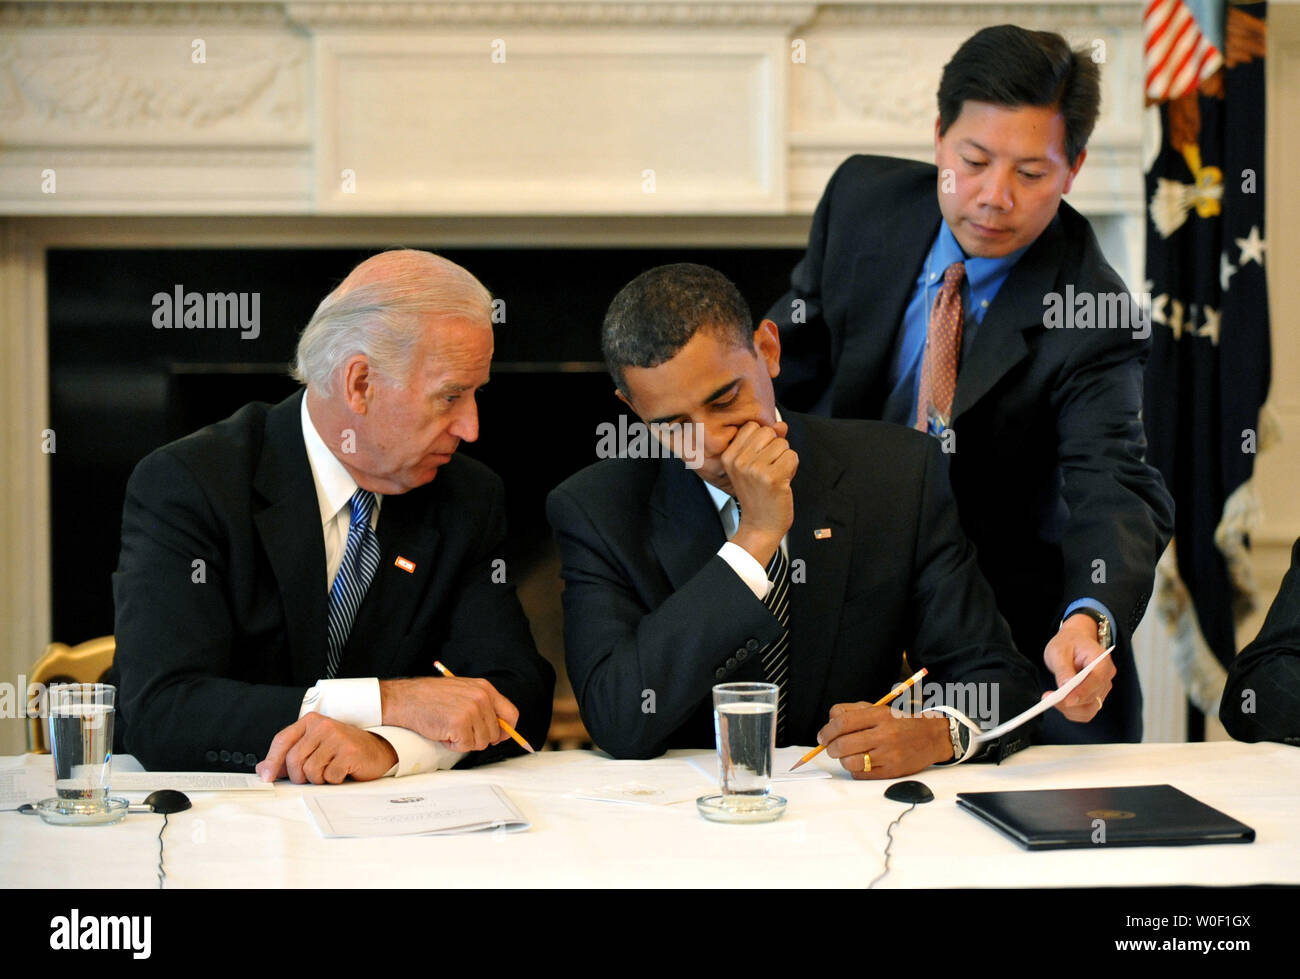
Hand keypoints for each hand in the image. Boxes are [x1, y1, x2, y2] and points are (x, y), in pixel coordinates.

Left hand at [255, 712, 396, 783]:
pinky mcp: (349, 751)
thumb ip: (288, 757)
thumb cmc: (344, 750)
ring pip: (310, 770)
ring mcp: (337, 737)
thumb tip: (263, 770)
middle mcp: (323, 725)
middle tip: (312, 777)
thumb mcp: (314, 749)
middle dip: (299, 776)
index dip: (272, 761)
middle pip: (294, 759)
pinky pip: (328, 776)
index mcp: (311, 721)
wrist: (377, 750)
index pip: (282, 740)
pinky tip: (342, 772)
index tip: (267, 777)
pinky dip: (333, 781)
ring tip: (330, 772)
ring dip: (318, 779)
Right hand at [379, 676, 517, 751]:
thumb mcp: (463, 691)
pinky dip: (453, 745)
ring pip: (481, 742)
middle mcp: (482, 698)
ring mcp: (472, 710)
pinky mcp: (460, 724)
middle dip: (479, 738)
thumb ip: (482, 705)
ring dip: (465, 741)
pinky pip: (465, 746)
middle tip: (460, 730)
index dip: (507, 730)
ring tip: (449, 728)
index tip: (499, 738)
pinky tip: (443, 732)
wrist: (406, 699)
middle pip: (495, 733)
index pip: (511, 714)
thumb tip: (499, 729)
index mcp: (485, 688)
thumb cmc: (430, 697)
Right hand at [721, 420, 798, 566]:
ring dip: (785, 459)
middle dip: (775, 447)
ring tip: (776, 476)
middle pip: (768, 431)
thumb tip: (781, 424)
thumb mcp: (753, 466)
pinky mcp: (772, 478)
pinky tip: (783, 481)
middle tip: (770, 468)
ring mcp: (755, 469)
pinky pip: (792, 456)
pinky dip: (793, 468)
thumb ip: (766, 442)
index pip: (753, 426)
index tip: (760, 458)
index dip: (763, 440)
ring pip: (783, 443)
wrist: (760, 526)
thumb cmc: (757, 496)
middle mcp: (739, 461)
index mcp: (729, 456)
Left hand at [816, 703, 951, 779]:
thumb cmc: (899, 722)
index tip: (822, 737)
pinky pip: (861, 775)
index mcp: (879, 715)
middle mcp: (884, 734)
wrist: (932, 737)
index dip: (827, 731)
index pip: (842, 722)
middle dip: (830, 748)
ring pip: (850, 762)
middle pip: (842, 744)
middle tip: (831, 748)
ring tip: (847, 755)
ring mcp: (889, 755)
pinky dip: (855, 770)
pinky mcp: (892, 771)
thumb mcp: (878, 709)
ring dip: (842, 760)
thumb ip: (852, 711)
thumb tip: (829, 722)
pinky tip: (860, 763)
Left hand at [1042, 613, 1115, 721]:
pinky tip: (1058, 703)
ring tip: (1050, 700)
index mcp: (1101, 660)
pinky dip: (1071, 712)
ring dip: (1069, 709)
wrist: (1075, 640)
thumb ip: (1063, 668)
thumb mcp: (1059, 650)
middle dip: (1070, 702)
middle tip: (1047, 699)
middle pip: (1092, 697)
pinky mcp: (1095, 697)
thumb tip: (1065, 686)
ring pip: (1089, 709)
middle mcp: (1106, 677)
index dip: (1083, 691)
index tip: (1066, 699)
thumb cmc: (1068, 643)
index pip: (1097, 679)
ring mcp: (1102, 689)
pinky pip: (1086, 711)